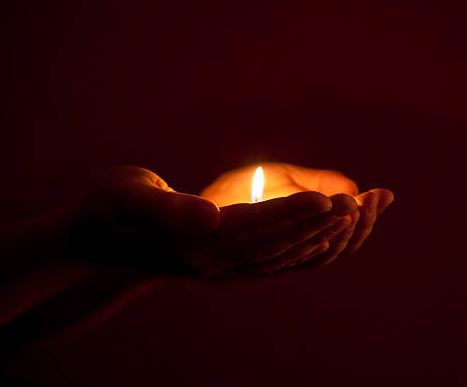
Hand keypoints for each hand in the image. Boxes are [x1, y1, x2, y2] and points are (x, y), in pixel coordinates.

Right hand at [70, 166, 359, 278]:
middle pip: (279, 243)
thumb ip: (167, 209)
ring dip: (326, 233)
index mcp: (193, 243)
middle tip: (364, 201)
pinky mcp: (232, 265)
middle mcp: (216, 262)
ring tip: (364, 210)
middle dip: (323, 221)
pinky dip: (310, 245)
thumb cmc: (110, 211)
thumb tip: (210, 217)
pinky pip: (280, 260)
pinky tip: (335, 233)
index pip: (253, 226)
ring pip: (286, 254)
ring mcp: (226, 268)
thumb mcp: (128, 198)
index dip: (292, 213)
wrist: (102, 244)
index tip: (331, 199)